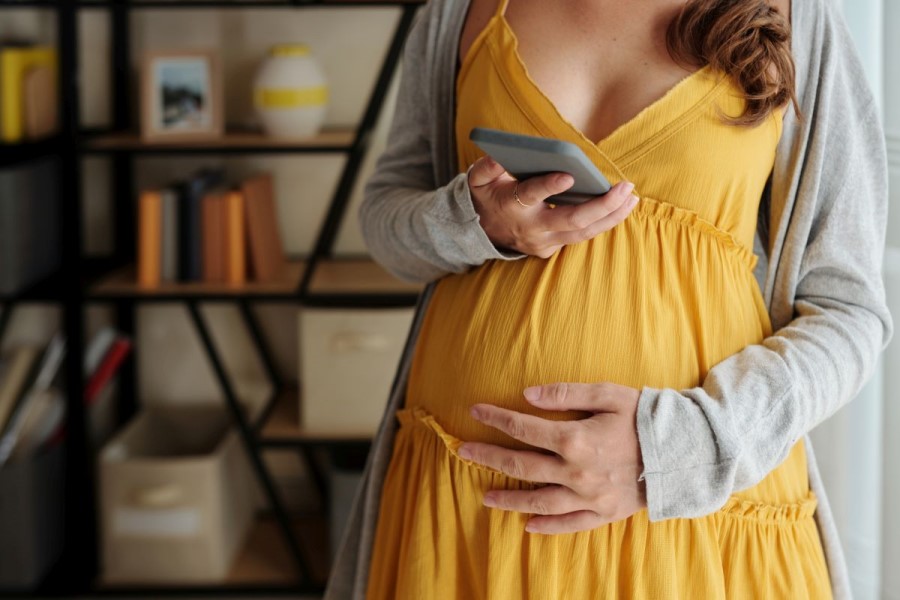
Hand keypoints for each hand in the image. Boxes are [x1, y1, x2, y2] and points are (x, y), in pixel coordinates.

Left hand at [458, 382, 646, 533]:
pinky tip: (527, 525)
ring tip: (486, 496)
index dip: (496, 419)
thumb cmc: (646, 417)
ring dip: (509, 498)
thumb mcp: (608, 394)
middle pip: (522, 466)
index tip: (475, 412)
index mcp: (575, 439)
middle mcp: (576, 472)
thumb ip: (565, 393)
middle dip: (490, 457)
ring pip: (539, 501)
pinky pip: (568, 524)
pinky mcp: (603, 513)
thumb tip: (527, 395)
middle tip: (465, 452)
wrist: (686, 452)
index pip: (524, 428)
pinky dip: (546, 527)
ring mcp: (588, 497)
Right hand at [467, 155, 638, 257]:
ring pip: (583, 233)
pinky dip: (602, 223)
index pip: (531, 195)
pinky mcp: (550, 248)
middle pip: (571, 220)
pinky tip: (621, 208)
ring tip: (632, 198)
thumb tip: (502, 155)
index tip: (569, 175)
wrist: (479, 232)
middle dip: (602, 205)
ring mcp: (542, 242)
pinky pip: (580, 236)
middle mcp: (530, 227)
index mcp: (511, 205)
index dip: (549, 187)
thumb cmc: (485, 196)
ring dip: (611, 216)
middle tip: (625, 188)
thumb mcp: (478, 178)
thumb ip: (488, 166)